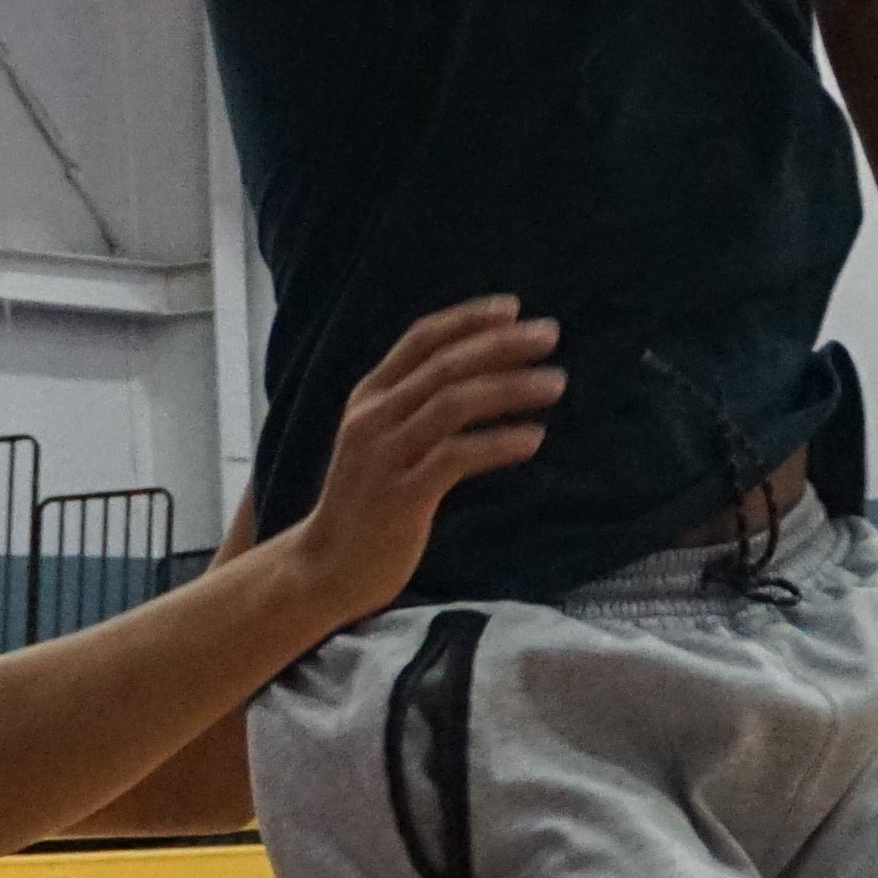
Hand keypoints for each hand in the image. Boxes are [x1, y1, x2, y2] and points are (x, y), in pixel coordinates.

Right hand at [290, 295, 564, 614]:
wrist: (323, 569)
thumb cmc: (364, 505)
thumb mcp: (378, 442)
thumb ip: (412, 408)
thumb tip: (476, 377)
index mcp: (368, 398)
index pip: (421, 340)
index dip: (468, 319)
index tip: (514, 308)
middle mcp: (373, 418)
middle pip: (445, 365)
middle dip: (502, 345)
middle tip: (550, 335)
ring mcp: (385, 456)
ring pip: (454, 403)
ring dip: (510, 388)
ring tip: (554, 383)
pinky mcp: (401, 497)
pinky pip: (457, 457)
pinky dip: (499, 443)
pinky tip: (533, 439)